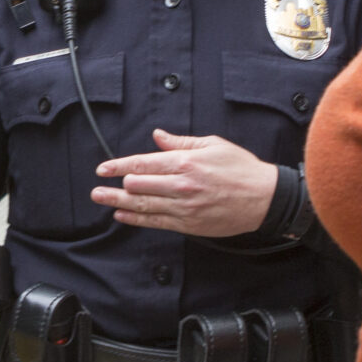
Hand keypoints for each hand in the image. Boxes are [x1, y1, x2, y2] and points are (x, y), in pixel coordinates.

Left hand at [92, 130, 276, 236]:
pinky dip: (136, 219)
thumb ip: (181, 142)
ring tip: (100, 200)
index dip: (119, 166)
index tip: (103, 169)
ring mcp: (184, 207)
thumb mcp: (212, 145)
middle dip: (115, 186)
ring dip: (118, 203)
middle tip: (97, 186)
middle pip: (138, 186)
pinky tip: (122, 216)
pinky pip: (156, 222)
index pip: (144, 164)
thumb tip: (157, 136)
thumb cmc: (240, 169)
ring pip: (143, 206)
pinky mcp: (189, 224)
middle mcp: (182, 185)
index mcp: (186, 162)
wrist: (264, 198)